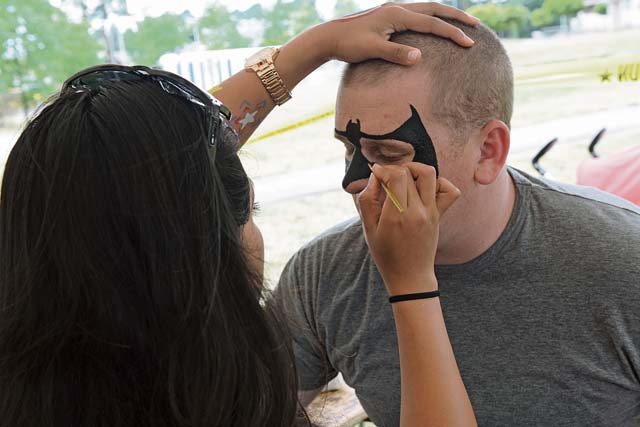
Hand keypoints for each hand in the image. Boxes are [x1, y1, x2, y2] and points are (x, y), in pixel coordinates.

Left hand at [322, 2, 479, 65]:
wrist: (329, 37)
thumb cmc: (349, 45)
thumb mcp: (372, 50)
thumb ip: (395, 53)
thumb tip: (419, 58)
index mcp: (397, 14)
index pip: (432, 23)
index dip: (452, 33)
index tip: (469, 43)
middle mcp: (397, 8)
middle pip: (434, 9)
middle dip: (456, 17)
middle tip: (476, 26)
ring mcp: (393, 10)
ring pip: (426, 9)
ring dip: (445, 15)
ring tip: (461, 23)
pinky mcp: (388, 16)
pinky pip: (417, 14)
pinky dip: (431, 18)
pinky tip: (434, 26)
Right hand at [358, 163, 459, 294]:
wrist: (409, 275)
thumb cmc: (385, 253)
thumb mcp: (368, 228)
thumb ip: (367, 198)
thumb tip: (375, 175)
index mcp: (395, 216)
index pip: (396, 176)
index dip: (384, 169)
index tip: (376, 172)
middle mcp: (416, 212)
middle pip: (408, 173)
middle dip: (394, 169)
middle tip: (386, 177)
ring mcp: (431, 213)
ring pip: (429, 175)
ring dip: (415, 169)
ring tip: (405, 176)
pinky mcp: (439, 215)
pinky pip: (449, 190)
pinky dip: (440, 182)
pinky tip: (425, 188)